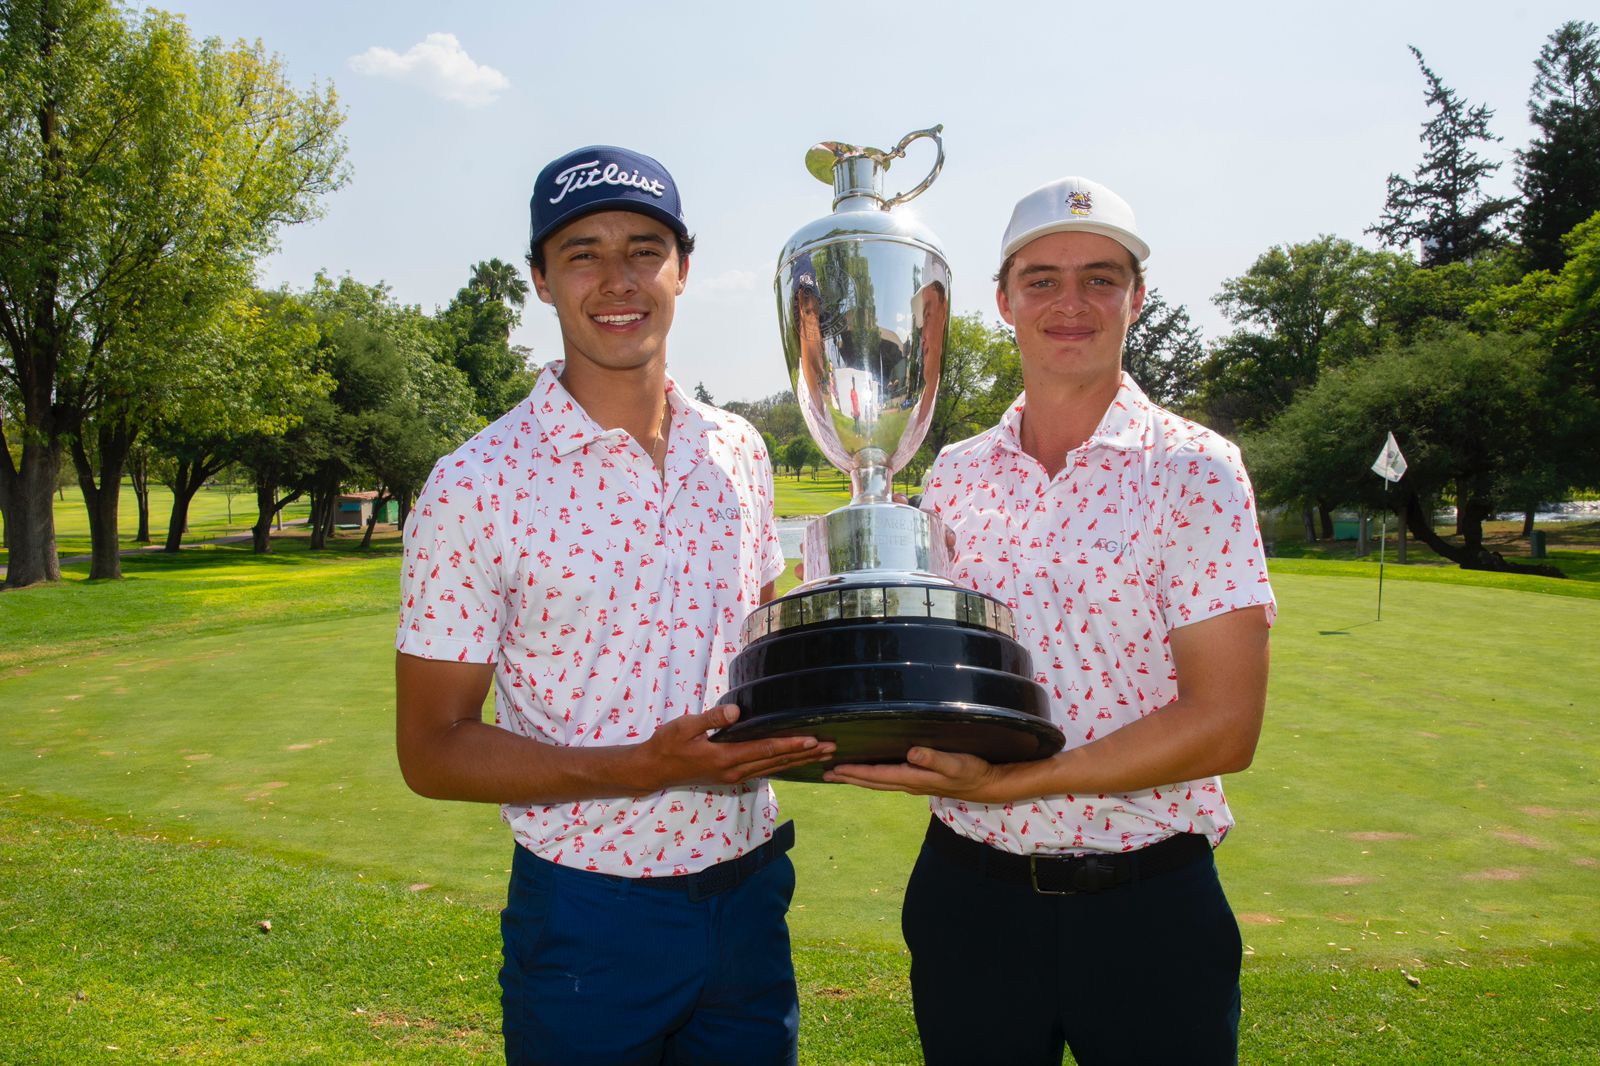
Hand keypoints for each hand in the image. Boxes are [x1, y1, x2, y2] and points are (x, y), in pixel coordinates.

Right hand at [640, 704, 834, 789]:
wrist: (654, 769)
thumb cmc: (667, 744)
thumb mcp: (685, 726)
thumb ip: (711, 719)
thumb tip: (737, 712)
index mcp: (725, 758)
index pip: (765, 750)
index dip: (790, 745)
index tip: (812, 740)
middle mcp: (734, 771)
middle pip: (776, 762)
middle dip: (805, 755)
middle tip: (831, 747)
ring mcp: (733, 777)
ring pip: (773, 769)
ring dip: (799, 761)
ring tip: (823, 754)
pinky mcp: (731, 777)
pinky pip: (764, 771)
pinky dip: (783, 766)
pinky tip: (795, 762)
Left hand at [824, 746, 1005, 800]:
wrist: (985, 784)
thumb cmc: (971, 771)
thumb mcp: (955, 763)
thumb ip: (933, 758)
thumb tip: (911, 752)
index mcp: (913, 778)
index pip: (877, 775)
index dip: (855, 772)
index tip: (834, 770)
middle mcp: (908, 783)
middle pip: (872, 782)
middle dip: (849, 778)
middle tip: (825, 774)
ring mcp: (912, 784)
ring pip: (878, 783)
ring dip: (858, 779)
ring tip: (839, 775)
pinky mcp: (918, 781)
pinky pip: (887, 780)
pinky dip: (872, 777)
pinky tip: (868, 773)